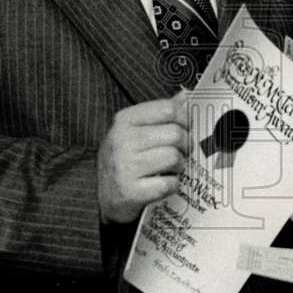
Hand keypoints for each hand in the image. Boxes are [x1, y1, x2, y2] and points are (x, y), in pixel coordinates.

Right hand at [97, 92, 189, 223]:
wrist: (104, 197)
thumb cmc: (126, 159)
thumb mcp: (136, 130)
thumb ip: (160, 113)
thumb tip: (185, 95)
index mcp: (124, 120)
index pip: (168, 109)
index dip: (185, 118)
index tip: (187, 126)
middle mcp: (122, 141)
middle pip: (175, 134)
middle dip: (186, 144)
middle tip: (182, 151)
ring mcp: (125, 167)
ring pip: (174, 157)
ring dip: (179, 165)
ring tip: (171, 168)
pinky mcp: (131, 192)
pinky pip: (169, 183)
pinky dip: (172, 185)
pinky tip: (163, 183)